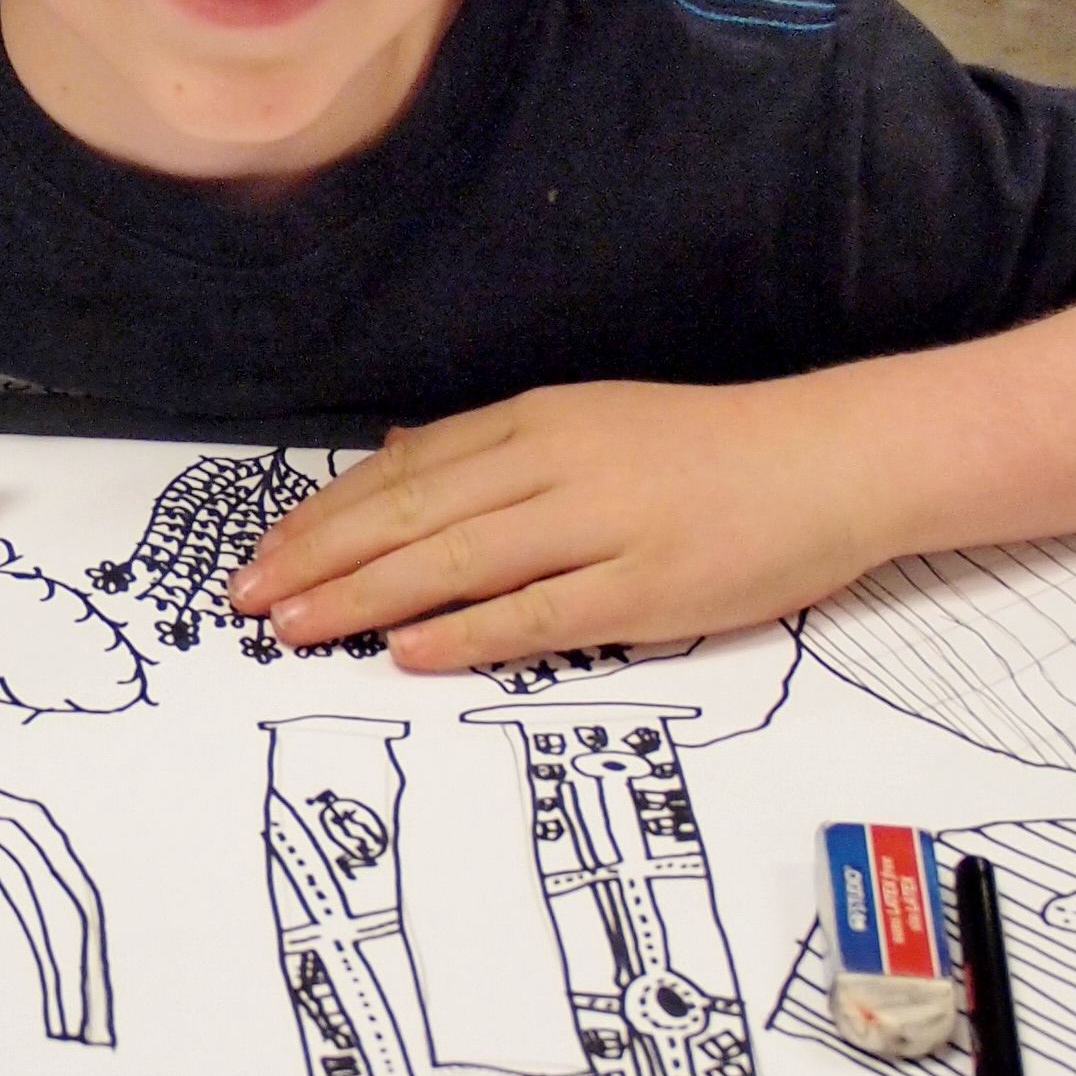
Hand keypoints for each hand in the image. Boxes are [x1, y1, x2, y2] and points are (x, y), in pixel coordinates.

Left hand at [228, 379, 881, 672]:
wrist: (827, 462)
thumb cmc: (707, 452)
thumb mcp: (590, 422)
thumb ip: (493, 447)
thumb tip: (397, 453)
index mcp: (539, 421)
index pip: (406, 472)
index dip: (326, 516)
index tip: (263, 553)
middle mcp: (556, 465)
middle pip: (411, 515)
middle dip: (318, 560)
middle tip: (248, 599)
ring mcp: (599, 526)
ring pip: (455, 563)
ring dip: (364, 597)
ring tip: (297, 629)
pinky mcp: (643, 585)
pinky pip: (535, 615)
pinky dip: (464, 634)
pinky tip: (407, 653)